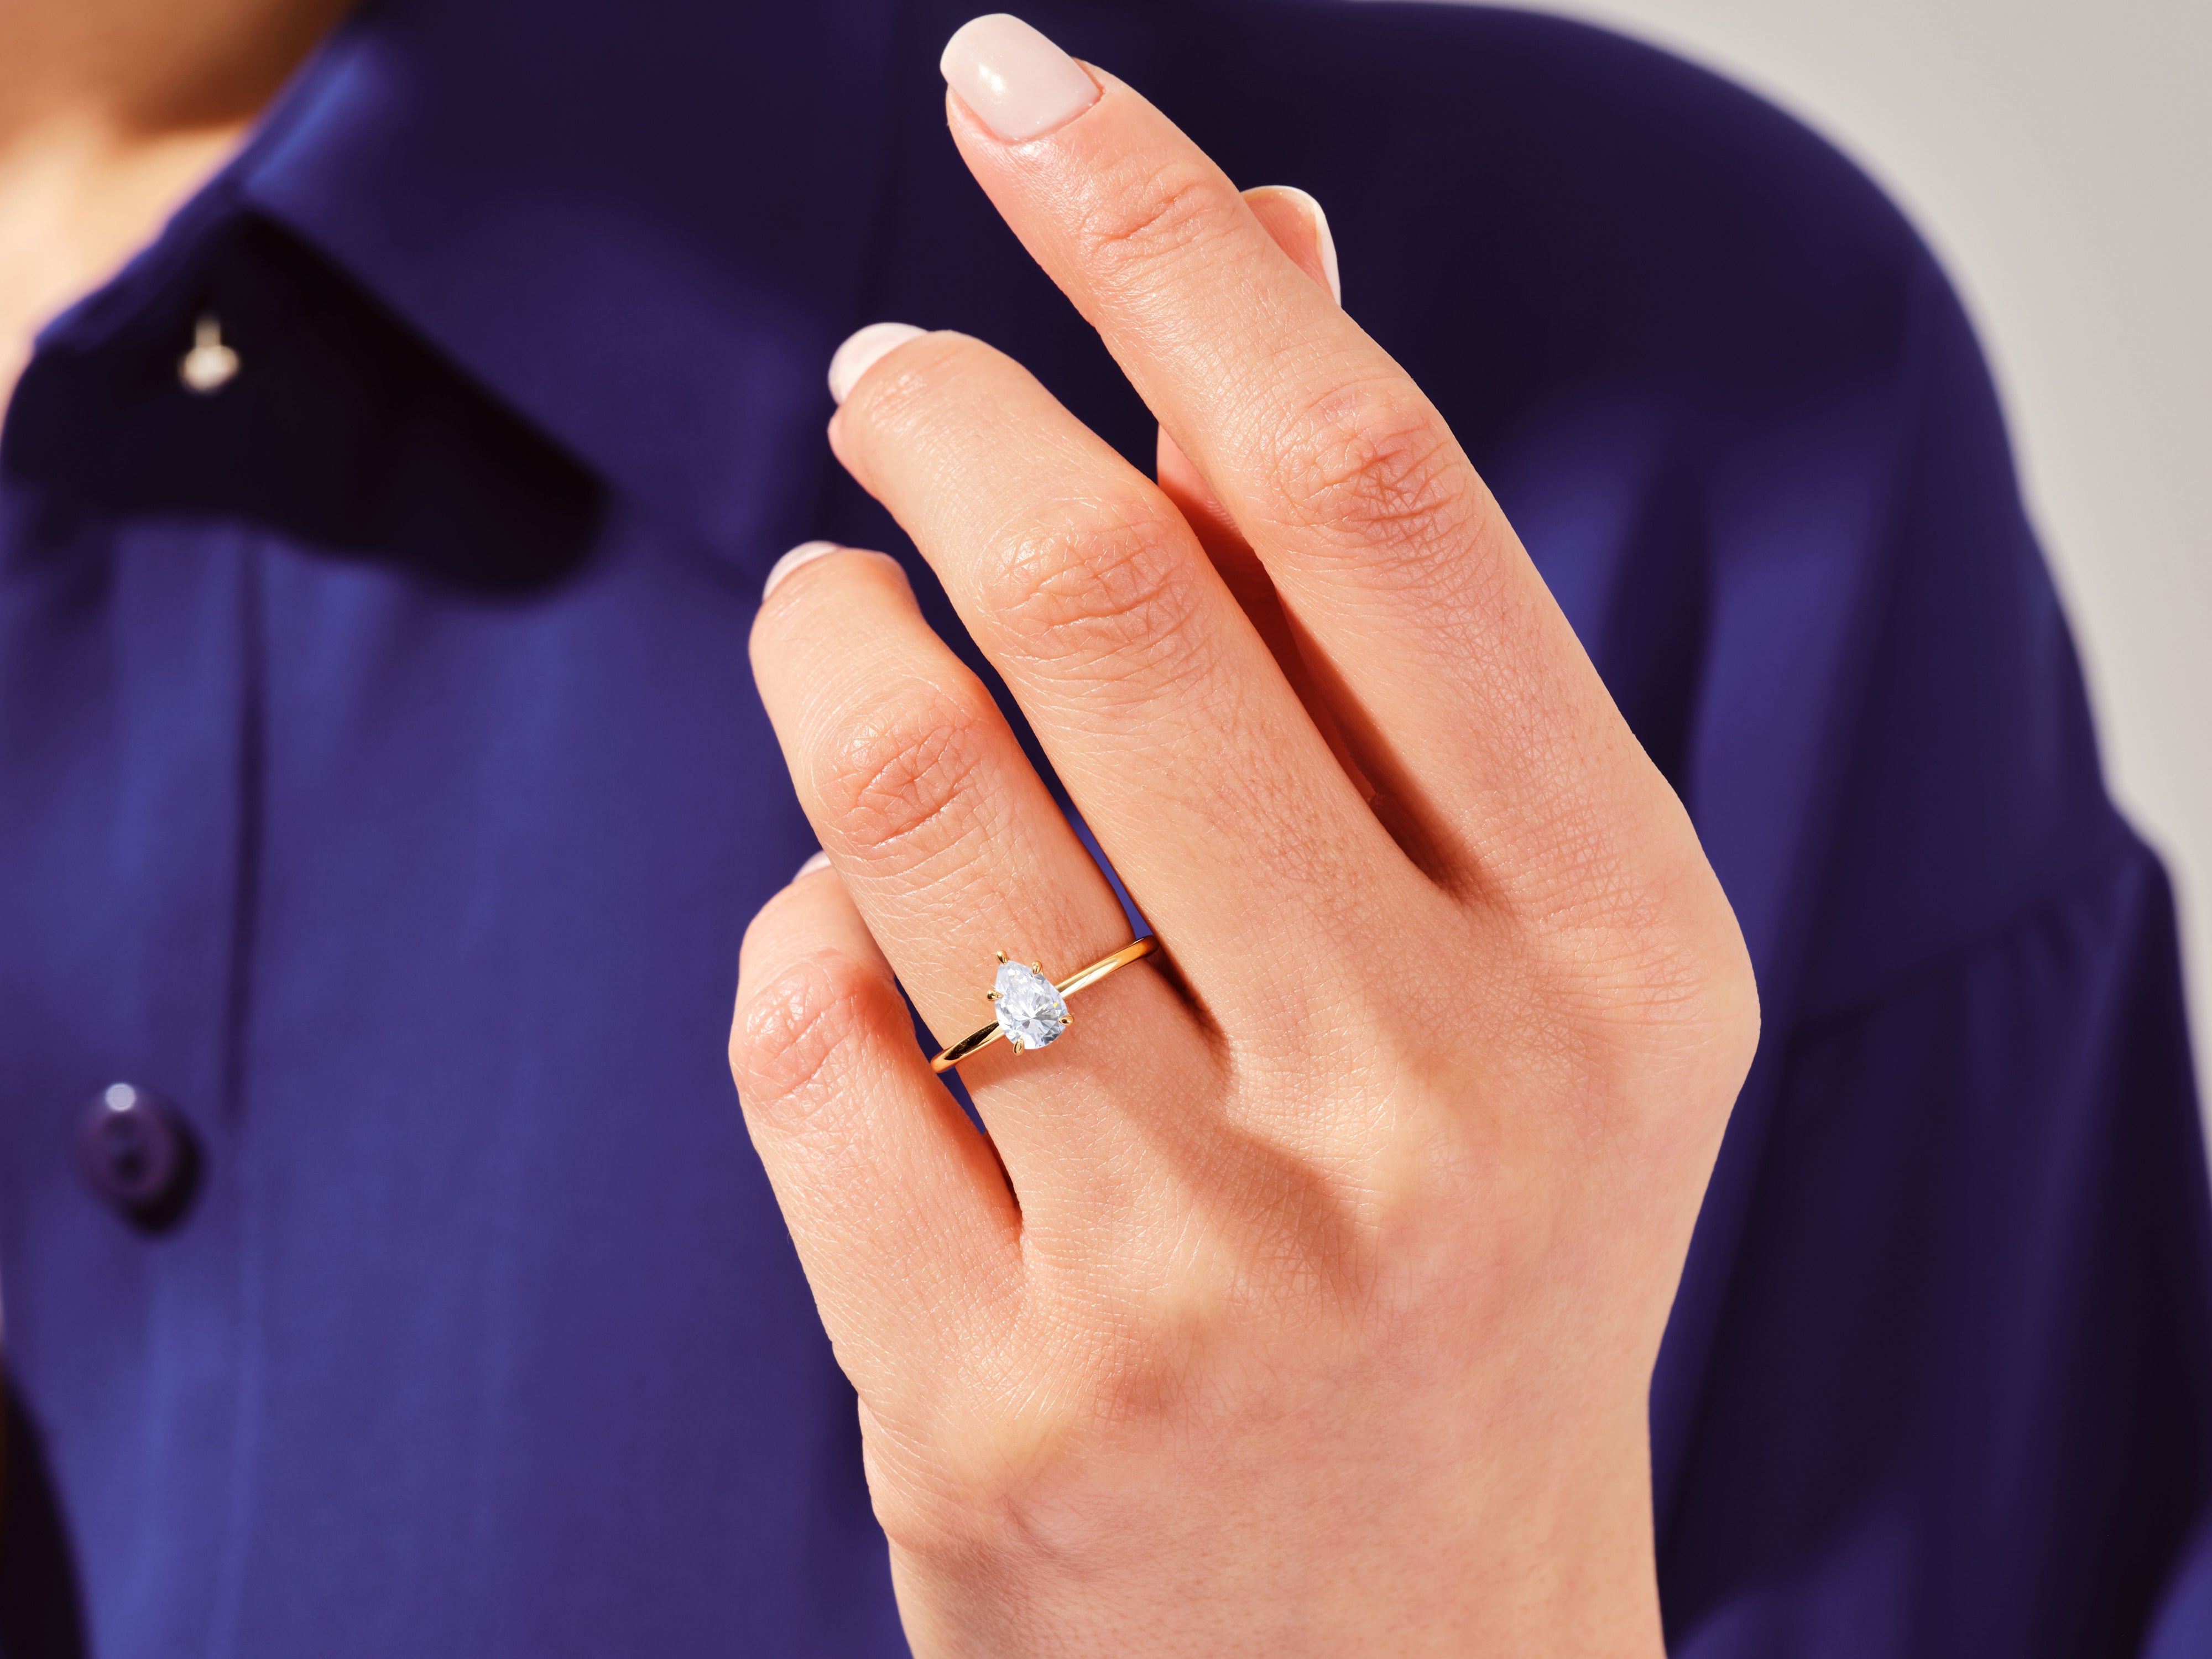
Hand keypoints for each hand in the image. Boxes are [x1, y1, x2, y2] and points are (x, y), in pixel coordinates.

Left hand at [732, 15, 1757, 1655]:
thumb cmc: (1452, 1254)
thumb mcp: (1511, 960)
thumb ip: (1386, 630)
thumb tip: (1262, 254)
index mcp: (1614, 953)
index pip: (1370, 493)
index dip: (1174, 246)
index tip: (1027, 99)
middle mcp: (1436, 1101)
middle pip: (1116, 598)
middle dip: (948, 411)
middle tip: (886, 371)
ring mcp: (1208, 1267)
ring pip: (905, 798)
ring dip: (828, 640)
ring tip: (827, 602)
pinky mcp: (993, 1400)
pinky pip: (802, 1026)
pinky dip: (798, 938)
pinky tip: (859, 960)